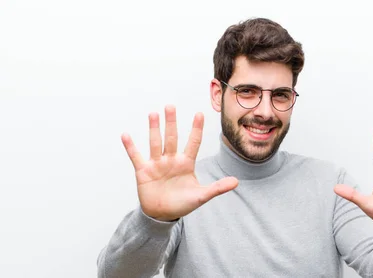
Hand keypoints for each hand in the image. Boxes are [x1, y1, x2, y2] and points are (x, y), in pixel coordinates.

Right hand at [121, 105, 237, 220]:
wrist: (163, 214)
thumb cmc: (183, 203)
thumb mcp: (201, 196)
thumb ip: (217, 188)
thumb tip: (236, 181)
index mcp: (186, 163)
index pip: (193, 142)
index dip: (196, 129)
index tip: (199, 114)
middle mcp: (171, 160)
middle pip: (172, 138)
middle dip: (171, 123)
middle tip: (170, 106)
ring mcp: (157, 164)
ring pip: (155, 143)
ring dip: (154, 129)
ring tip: (153, 114)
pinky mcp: (143, 171)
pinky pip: (136, 156)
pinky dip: (130, 146)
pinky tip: (126, 135)